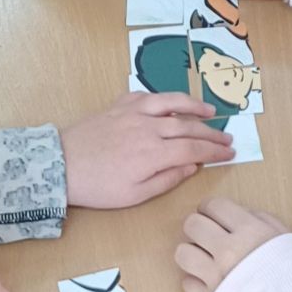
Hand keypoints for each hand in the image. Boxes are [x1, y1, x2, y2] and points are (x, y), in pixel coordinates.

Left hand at [63, 92, 234, 207]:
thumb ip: (166, 180)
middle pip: (188, 127)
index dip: (214, 151)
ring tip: (210, 111)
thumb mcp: (134, 195)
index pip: (194, 149)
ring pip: (172, 103)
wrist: (61, 165)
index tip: (229, 153)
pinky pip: (148, 97)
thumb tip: (191, 167)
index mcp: (154, 153)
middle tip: (228, 138)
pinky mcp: (119, 106)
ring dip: (194, 106)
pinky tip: (171, 103)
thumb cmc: (98, 186)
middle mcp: (148, 128)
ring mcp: (133, 113)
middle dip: (212, 133)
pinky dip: (164, 98)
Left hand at [176, 197, 290, 291]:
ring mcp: (216, 277)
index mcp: (249, 231)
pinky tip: (209, 281)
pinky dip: (195, 281)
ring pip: (182, 253)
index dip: (211, 208)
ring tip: (205, 258)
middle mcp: (228, 251)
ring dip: (192, 252)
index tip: (214, 216)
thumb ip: (263, 221)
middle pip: (192, 225)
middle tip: (208, 235)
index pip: (213, 205)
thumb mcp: (288, 239)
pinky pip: (187, 284)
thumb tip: (242, 214)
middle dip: (198, 226)